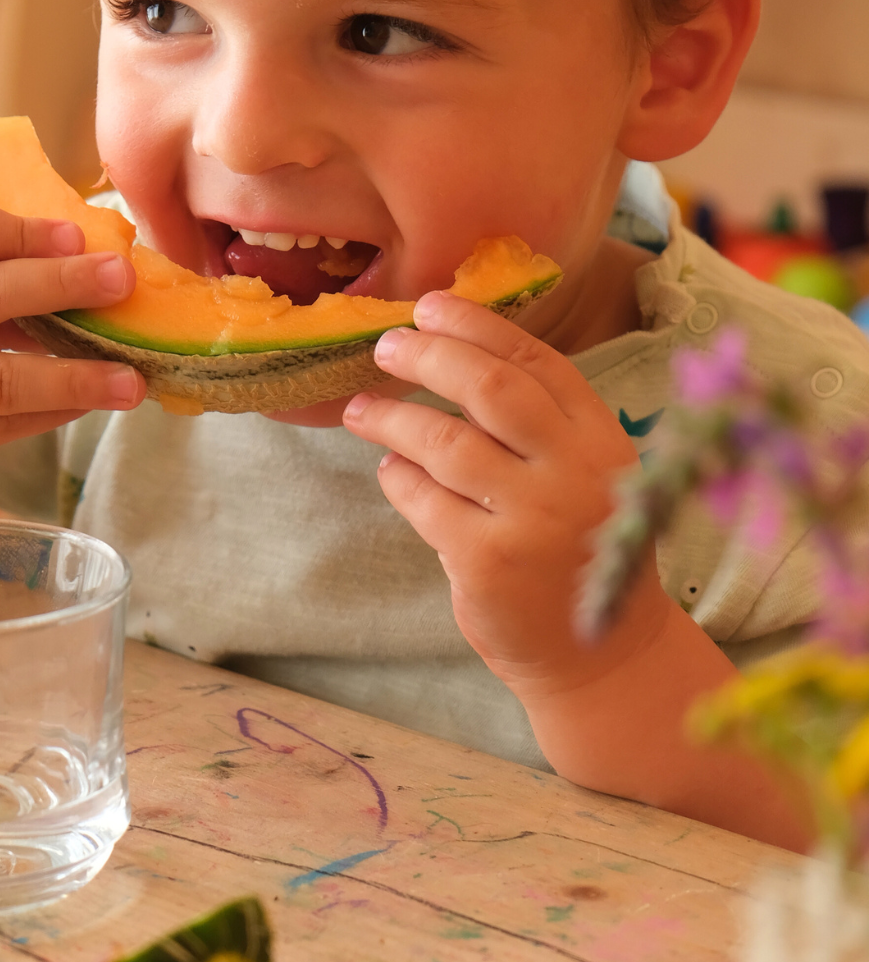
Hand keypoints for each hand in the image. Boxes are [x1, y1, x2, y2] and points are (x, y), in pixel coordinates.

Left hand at [342, 291, 667, 701]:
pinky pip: (423, 500)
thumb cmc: (577, 552)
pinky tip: (390, 470)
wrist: (600, 656)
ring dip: (392, 418)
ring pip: (444, 442)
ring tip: (360, 411)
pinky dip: (397, 478)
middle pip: (490, 389)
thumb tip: (447, 353)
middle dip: (430, 356)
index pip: (536, 361)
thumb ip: (538, 425)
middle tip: (386, 347)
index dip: (479, 326)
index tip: (431, 305)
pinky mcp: (488, 562)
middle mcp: (573, 472)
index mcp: (601, 439)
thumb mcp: (583, 477)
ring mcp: (532, 518)